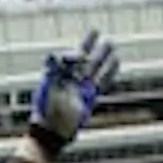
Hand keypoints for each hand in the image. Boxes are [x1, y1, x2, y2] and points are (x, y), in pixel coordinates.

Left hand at [28, 30, 119, 153]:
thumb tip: (52, 54)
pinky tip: (116, 61)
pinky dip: (109, 71)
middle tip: (95, 30)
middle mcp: (69, 80)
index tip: (81, 52)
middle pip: (81, 59)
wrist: (53, 131)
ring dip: (102, 55)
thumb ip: (52, 71)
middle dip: (89, 45)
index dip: (74, 52)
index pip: (67, 58)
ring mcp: (80, 88)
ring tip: (110, 43)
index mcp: (57, 76)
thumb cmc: (46, 111)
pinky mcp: (90, 98)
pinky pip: (102, 82)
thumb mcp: (47, 88)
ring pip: (94, 68)